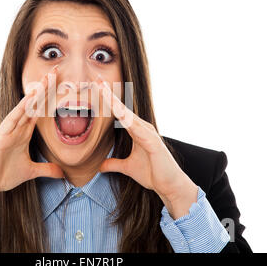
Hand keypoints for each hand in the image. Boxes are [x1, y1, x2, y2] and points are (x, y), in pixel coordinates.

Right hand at [0, 65, 63, 215]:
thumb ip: (47, 169)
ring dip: (36, 93)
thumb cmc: (4, 174)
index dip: (50, 98)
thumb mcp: (31, 171)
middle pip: (34, 103)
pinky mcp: (1, 136)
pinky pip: (13, 119)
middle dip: (45, 88)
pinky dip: (21, 108)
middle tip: (56, 72)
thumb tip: (62, 173)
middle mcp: (17, 127)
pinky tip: (30, 98)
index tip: (61, 85)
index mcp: (24, 132)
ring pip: (25, 107)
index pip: (40, 110)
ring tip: (46, 79)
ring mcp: (9, 129)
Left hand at [96, 75, 197, 218]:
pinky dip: (129, 122)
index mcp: (136, 130)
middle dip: (110, 95)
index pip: (119, 112)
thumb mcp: (127, 168)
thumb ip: (114, 164)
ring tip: (105, 91)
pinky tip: (121, 115)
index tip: (97, 87)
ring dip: (116, 103)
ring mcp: (149, 134)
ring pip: (129, 115)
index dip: (108, 100)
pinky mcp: (154, 144)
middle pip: (123, 108)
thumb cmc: (152, 173)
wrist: (169, 185)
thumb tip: (100, 165)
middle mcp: (142, 128)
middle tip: (98, 80)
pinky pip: (139, 131)